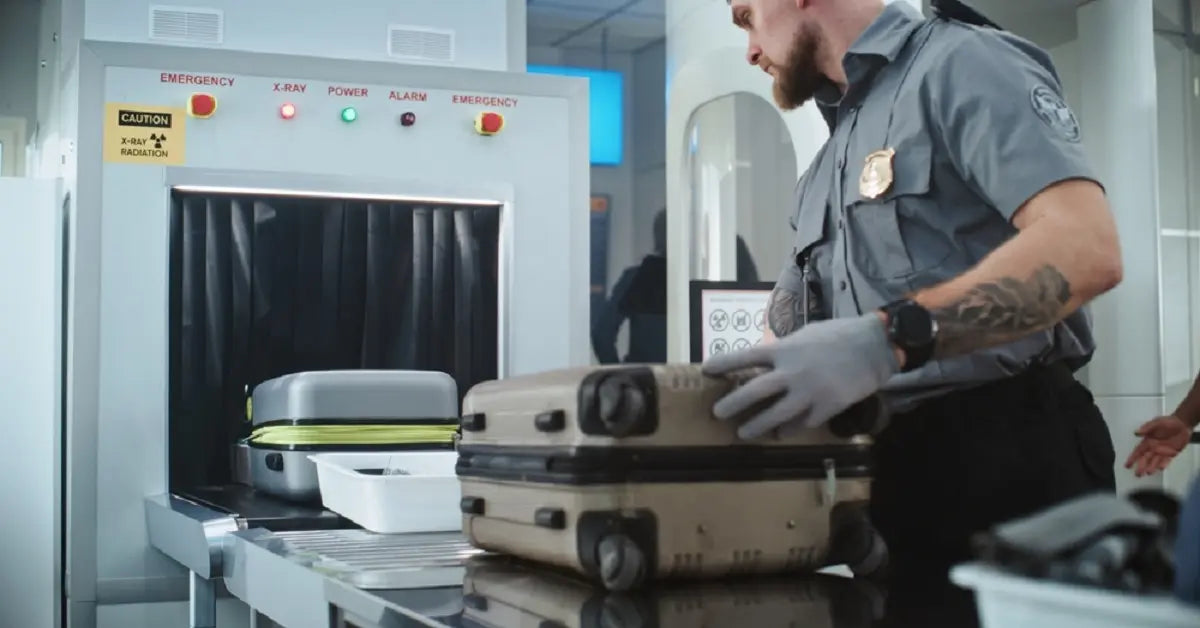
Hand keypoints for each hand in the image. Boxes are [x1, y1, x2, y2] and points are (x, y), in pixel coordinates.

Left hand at [701, 313, 899, 438]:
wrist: (873, 346)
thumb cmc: (838, 336)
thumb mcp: (805, 335)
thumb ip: (784, 350)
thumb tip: (763, 362)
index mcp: (785, 349)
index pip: (746, 355)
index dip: (724, 363)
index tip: (706, 370)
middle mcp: (793, 371)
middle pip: (754, 390)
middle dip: (732, 403)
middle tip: (716, 413)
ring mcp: (810, 392)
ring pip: (776, 415)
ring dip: (757, 425)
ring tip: (743, 433)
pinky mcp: (827, 407)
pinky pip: (803, 423)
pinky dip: (791, 428)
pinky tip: (782, 433)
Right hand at [1125, 415, 1192, 476]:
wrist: (1183, 424)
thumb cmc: (1168, 422)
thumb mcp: (1156, 422)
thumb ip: (1147, 428)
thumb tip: (1136, 432)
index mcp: (1147, 441)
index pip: (1138, 452)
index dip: (1132, 458)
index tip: (1127, 465)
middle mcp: (1153, 448)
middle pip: (1145, 459)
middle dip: (1141, 467)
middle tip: (1137, 474)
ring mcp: (1162, 452)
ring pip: (1154, 462)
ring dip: (1151, 467)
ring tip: (1148, 473)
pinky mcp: (1171, 454)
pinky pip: (1166, 461)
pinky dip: (1163, 464)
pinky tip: (1160, 468)